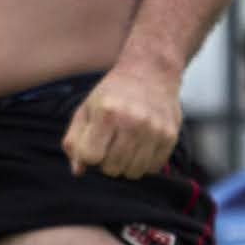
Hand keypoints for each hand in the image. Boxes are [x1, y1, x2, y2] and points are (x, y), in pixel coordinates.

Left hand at [58, 58, 187, 179]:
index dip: (89, 155)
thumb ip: (75, 140)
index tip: (93, 144)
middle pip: (112, 168)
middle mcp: (132, 121)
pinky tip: (141, 145)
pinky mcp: (170, 136)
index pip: (91, 157)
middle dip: (106, 161)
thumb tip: (77, 170)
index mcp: (107, 113)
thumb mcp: (86, 109)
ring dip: (125, 165)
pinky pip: (152, 168)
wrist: (150, 71)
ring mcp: (154, 130)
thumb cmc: (112, 94)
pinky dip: (143, 163)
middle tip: (110, 144)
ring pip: (133, 172)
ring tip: (125, 145)